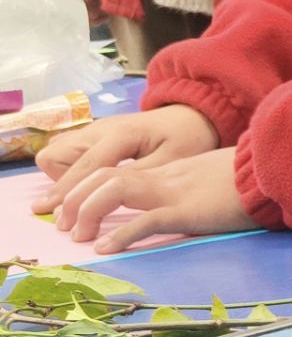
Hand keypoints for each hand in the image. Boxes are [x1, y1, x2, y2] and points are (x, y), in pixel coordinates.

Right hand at [33, 104, 221, 215]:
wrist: (191, 115)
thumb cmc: (187, 138)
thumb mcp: (172, 161)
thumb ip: (138, 178)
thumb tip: (105, 197)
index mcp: (121, 134)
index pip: (85, 167)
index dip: (71, 195)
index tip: (61, 221)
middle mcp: (99, 129)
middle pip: (54, 156)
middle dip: (59, 187)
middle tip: (69, 215)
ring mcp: (94, 129)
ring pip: (56, 152)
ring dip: (62, 177)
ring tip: (82, 200)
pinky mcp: (95, 134)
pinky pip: (68, 152)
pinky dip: (70, 169)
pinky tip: (88, 186)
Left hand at [54, 147, 255, 253]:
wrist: (277, 171)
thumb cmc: (255, 179)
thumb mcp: (217, 180)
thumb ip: (196, 186)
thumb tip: (188, 199)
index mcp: (171, 172)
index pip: (116, 172)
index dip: (86, 188)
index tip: (73, 211)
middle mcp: (165, 178)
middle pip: (104, 177)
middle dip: (75, 199)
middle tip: (64, 226)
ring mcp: (175, 193)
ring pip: (114, 191)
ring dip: (87, 211)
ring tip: (77, 236)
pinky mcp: (188, 211)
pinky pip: (146, 221)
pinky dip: (120, 234)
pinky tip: (104, 248)